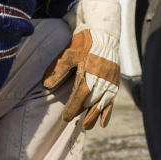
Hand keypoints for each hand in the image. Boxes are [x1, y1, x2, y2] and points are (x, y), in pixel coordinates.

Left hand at [42, 0, 120, 129]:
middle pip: (92, 102)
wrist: (104, 33)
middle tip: (74, 123)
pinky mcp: (115, 81)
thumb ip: (58, 70)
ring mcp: (110, 81)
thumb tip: (46, 86)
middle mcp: (101, 79)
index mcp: (89, 73)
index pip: (80, 96)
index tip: (65, 117)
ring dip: (95, 116)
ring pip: (103, 103)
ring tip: (87, 127)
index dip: (73, 108)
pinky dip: (108, 112)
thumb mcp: (68, 54)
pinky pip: (112, 100)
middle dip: (83, 114)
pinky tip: (103, 123)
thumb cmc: (84, 42)